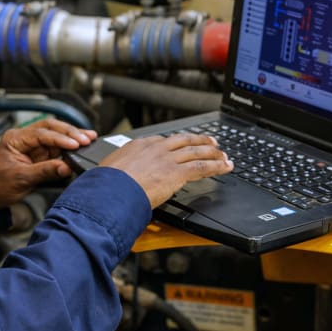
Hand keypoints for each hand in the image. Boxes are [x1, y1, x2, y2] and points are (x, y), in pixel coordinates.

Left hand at [0, 118, 96, 207]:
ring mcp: (32, 145)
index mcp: (15, 139)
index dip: (60, 139)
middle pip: (50, 127)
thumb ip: (44, 171)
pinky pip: (56, 146)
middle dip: (69, 132)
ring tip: (89, 138)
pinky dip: (69, 146)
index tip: (75, 145)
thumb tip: (66, 167)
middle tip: (86, 138)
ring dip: (72, 136)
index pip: (41, 134)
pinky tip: (81, 145)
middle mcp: (24, 138)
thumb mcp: (21, 179)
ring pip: (56, 134)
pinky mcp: (39, 153)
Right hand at [99, 133, 232, 208]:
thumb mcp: (108, 171)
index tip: (182, 144)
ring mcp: (167, 159)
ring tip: (223, 155)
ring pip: (196, 151)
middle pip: (183, 140)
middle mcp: (155, 148)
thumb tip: (118, 180)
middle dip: (199, 140)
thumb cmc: (105, 185)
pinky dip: (217, 166)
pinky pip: (202, 167)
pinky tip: (226, 167)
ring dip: (212, 152)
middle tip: (210, 141)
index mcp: (138, 145)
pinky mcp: (177, 172)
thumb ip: (119, 172)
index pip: (163, 140)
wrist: (111, 190)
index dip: (177, 142)